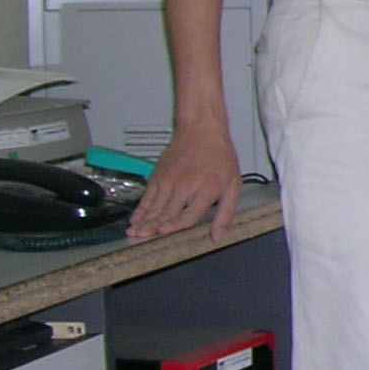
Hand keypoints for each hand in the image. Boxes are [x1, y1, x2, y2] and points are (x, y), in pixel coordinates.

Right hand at [130, 118, 241, 241]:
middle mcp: (185, 186)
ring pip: (153, 206)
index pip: (186, 216)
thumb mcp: (234, 184)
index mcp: (205, 190)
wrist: (202, 130)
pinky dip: (140, 209)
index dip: (173, 227)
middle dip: (152, 229)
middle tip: (142, 240)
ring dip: (142, 221)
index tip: (162, 234)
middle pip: (165, 214)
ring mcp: (168, 181)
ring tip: (134, 233)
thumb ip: (226, 213)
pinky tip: (135, 219)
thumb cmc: (220, 156)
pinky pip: (147, 196)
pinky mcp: (158, 175)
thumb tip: (217, 236)